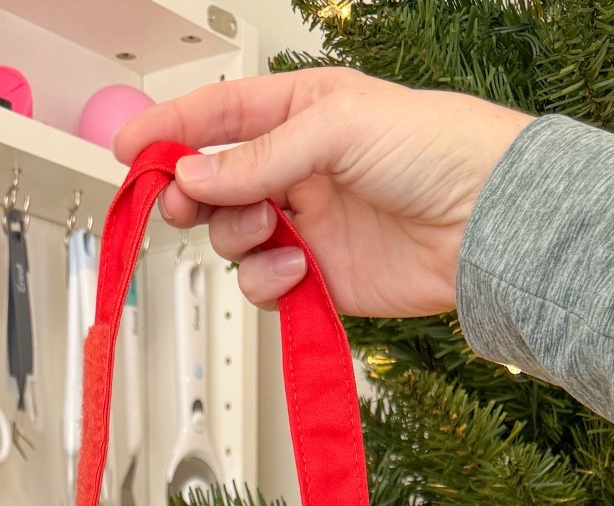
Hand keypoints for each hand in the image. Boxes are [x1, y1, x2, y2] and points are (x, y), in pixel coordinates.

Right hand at [114, 69, 532, 318]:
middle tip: (185, 204)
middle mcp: (298, 168)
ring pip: (233, 238)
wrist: (485, 223)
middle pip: (213, 184)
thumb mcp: (335, 127)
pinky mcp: (320, 278)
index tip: (127, 150)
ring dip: (240, 237)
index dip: (168, 131)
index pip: (217, 115)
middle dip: (192, 195)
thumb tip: (196, 177)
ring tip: (273, 231)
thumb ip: (257, 157)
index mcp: (301, 112)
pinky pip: (264, 285)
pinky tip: (296, 269)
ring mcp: (307, 225)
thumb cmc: (438, 149)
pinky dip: (269, 281)